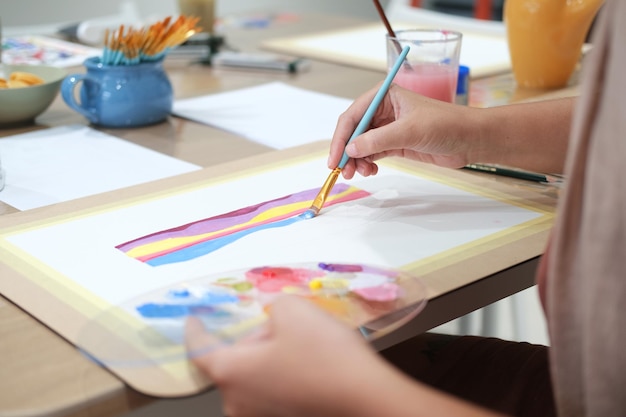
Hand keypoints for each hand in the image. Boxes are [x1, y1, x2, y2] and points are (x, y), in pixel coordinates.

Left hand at [187, 296, 391, 416]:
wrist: (366, 398)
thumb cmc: (325, 357)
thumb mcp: (293, 310)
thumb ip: (271, 306)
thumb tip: (271, 319)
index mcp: (231, 373)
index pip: (200, 350)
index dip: (195, 330)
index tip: (194, 318)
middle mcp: (238, 402)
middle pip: (234, 362)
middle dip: (253, 340)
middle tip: (278, 324)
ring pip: (254, 377)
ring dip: (269, 357)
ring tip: (302, 344)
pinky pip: (271, 391)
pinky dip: (282, 374)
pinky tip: (309, 363)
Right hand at [328, 84, 478, 178]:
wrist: (471, 139)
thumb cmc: (446, 124)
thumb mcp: (409, 131)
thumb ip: (378, 140)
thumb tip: (351, 150)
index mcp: (384, 96)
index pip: (353, 116)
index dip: (341, 137)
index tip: (335, 157)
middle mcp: (383, 110)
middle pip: (354, 131)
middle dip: (347, 151)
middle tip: (344, 170)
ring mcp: (389, 127)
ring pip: (362, 144)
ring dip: (357, 160)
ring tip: (360, 173)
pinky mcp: (395, 143)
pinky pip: (373, 153)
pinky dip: (367, 162)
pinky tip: (370, 170)